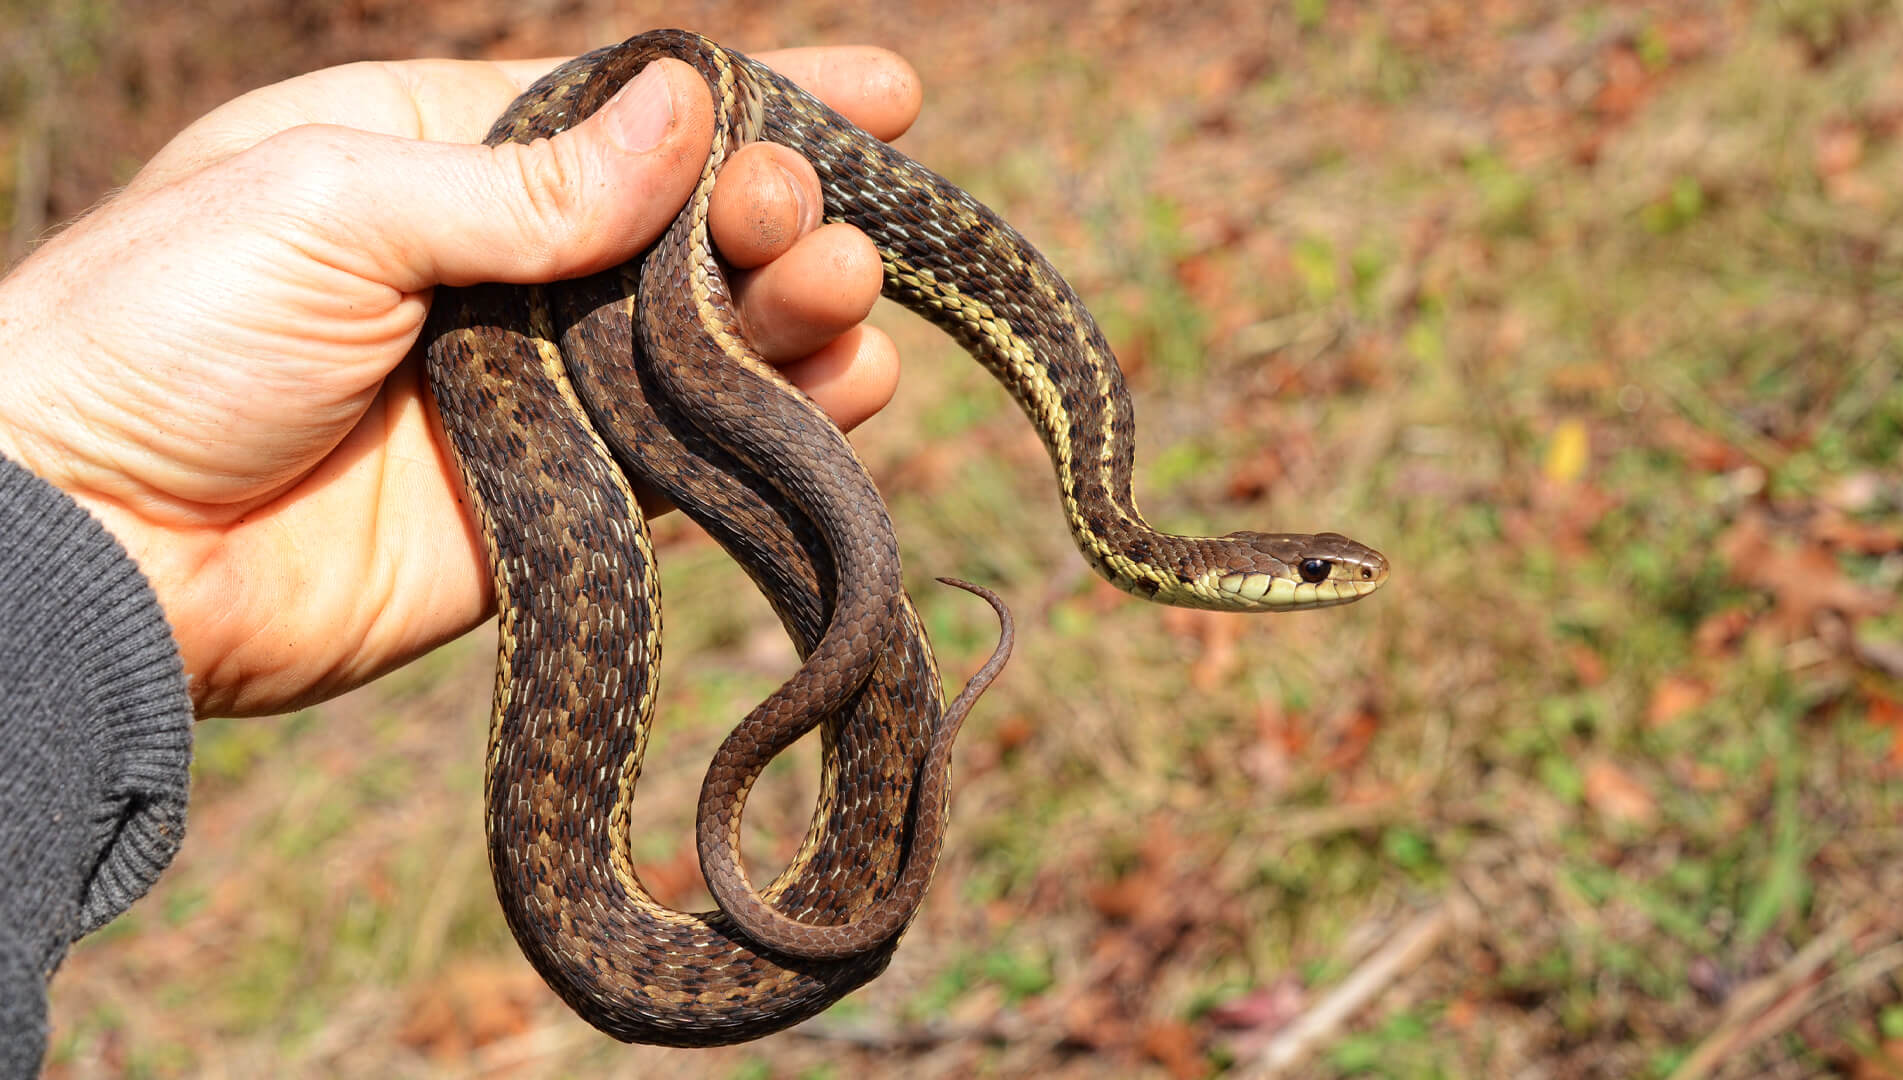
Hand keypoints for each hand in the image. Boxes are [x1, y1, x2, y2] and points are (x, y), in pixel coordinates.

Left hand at [0, 46, 921, 716]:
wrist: (90, 549)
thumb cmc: (163, 331)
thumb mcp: (333, 205)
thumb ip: (526, 184)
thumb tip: (687, 110)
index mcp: (441, 154)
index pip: (630, 111)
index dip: (758, 99)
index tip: (886, 94)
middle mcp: (510, 267)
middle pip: (692, 227)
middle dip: (777, 210)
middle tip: (808, 221)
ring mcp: (542, 388)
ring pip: (714, 341)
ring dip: (798, 311)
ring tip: (844, 289)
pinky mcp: (566, 502)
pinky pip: (698, 455)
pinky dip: (780, 422)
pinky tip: (848, 388)